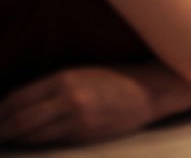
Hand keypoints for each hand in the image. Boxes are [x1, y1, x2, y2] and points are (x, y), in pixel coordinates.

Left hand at [0, 67, 159, 144]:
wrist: (150, 90)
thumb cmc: (116, 77)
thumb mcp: (80, 74)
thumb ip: (51, 88)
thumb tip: (19, 104)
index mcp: (64, 78)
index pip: (18, 99)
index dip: (0, 111)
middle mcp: (68, 99)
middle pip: (20, 121)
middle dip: (2, 130)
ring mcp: (77, 120)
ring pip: (33, 135)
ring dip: (16, 138)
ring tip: (7, 138)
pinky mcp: (84, 135)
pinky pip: (51, 141)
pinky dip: (36, 141)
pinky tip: (30, 140)